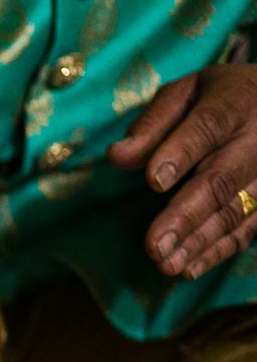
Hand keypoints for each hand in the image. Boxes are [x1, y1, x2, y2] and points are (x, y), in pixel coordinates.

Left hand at [108, 63, 256, 279]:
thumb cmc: (218, 97)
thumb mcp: (185, 93)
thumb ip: (153, 123)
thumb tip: (117, 156)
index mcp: (232, 104)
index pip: (206, 128)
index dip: (180, 154)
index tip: (154, 180)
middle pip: (221, 180)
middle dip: (186, 215)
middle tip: (154, 246)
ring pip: (237, 210)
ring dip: (199, 242)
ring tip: (166, 264)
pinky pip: (250, 228)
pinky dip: (219, 250)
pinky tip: (190, 268)